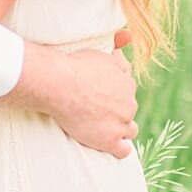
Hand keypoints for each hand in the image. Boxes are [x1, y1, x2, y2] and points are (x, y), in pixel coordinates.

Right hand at [19, 41, 139, 158]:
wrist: (61, 85)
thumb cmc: (76, 67)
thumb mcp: (102, 55)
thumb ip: (117, 56)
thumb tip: (128, 41)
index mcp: (127, 85)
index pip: (128, 93)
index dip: (115, 96)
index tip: (102, 99)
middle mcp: (129, 104)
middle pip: (129, 111)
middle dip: (118, 112)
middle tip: (98, 113)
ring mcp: (120, 123)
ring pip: (130, 131)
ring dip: (121, 131)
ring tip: (104, 131)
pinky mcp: (110, 140)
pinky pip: (123, 151)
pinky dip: (119, 149)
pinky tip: (109, 147)